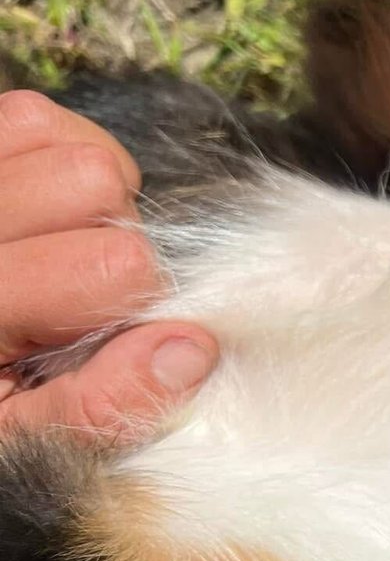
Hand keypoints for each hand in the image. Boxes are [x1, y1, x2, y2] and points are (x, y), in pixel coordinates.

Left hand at [0, 90, 216, 444]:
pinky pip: (32, 117)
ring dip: (95, 196)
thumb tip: (194, 347)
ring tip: (69, 255)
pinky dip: (61, 156)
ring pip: (69, 137)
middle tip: (82, 300)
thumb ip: (101, 406)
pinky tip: (53, 216)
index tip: (106, 342)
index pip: (117, 262)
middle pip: (94, 179)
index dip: (139, 305)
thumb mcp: (24, 444)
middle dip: (115, 241)